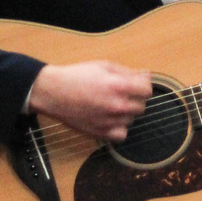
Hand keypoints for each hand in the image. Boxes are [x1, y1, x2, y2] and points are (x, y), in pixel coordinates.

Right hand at [28, 60, 151, 142]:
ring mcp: (110, 121)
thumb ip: (127, 72)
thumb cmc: (77, 76)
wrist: (54, 92)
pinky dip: (119, 128)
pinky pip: (121, 135)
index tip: (136, 85)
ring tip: (111, 105)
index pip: (147, 91)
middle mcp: (117, 105)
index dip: (143, 86)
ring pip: (131, 120)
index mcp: (120, 86)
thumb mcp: (104, 66)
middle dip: (134, 98)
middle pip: (141, 106)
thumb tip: (145, 76)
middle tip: (121, 94)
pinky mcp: (101, 133)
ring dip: (126, 113)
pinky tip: (111, 120)